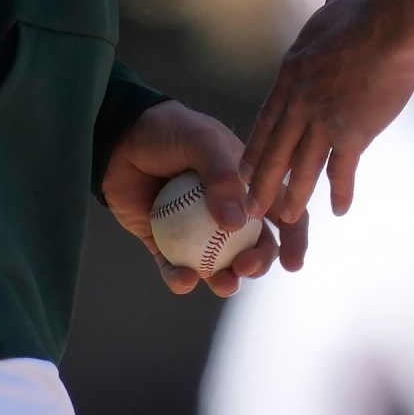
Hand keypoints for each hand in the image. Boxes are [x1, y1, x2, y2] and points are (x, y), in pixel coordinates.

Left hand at [101, 99, 305, 295]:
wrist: (119, 137)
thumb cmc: (169, 131)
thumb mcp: (202, 142)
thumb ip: (221, 177)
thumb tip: (236, 224)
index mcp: (247, 185)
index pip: (281, 212)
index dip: (294, 239)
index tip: (294, 262)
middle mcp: (227, 211)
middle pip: (254, 246)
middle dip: (259, 263)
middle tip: (246, 266)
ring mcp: (196, 231)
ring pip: (219, 264)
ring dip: (225, 280)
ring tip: (224, 284)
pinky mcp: (164, 243)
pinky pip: (176, 267)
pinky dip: (180, 278)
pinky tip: (182, 280)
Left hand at [240, 0, 413, 222]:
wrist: (393, 25)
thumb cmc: (370, 9)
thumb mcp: (337, 4)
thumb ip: (330, 7)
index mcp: (292, 74)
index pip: (266, 119)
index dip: (255, 148)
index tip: (244, 169)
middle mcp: (300, 102)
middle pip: (275, 151)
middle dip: (261, 183)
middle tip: (250, 208)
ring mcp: (323, 121)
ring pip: (302, 168)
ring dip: (294, 196)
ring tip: (288, 217)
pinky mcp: (352, 133)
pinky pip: (342, 170)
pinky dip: (340, 192)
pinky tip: (339, 210)